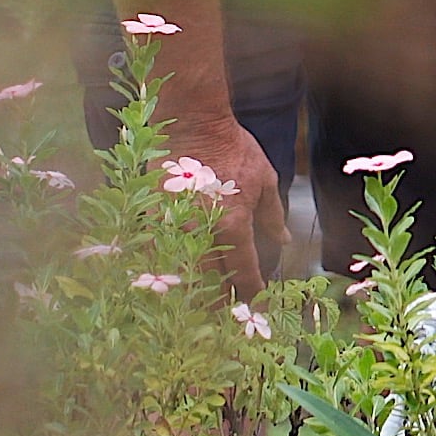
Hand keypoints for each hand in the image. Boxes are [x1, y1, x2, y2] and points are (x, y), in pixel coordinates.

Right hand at [165, 110, 286, 296]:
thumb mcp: (264, 178)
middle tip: (228, 314)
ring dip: (193, 292)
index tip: (257, 304)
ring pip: (182, 275)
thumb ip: (272, 215)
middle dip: (220, 303)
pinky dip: (167, 270)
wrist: (191, 121)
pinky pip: (158, 255)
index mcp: (233, 225)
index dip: (252, 294)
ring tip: (200, 305)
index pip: (244, 273)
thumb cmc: (232, 146)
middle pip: (211, 283)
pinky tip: (173, 280)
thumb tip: (282, 240)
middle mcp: (202, 233)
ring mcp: (174, 227)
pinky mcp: (153, 218)